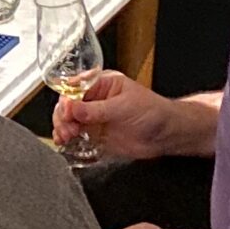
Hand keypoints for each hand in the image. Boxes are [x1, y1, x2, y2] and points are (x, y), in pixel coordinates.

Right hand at [53, 69, 177, 161]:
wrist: (166, 135)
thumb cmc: (152, 112)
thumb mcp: (123, 107)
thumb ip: (96, 110)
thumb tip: (72, 108)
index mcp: (101, 84)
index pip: (74, 88)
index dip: (66, 100)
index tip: (67, 112)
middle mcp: (94, 100)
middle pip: (67, 106)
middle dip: (63, 117)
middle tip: (67, 129)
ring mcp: (93, 118)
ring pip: (68, 122)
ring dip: (63, 129)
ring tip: (67, 138)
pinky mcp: (95, 135)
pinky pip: (75, 137)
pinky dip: (68, 141)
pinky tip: (66, 145)